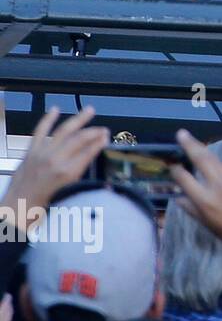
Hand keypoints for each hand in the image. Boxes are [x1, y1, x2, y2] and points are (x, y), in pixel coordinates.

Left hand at [2, 108, 108, 227]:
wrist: (16, 210)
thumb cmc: (41, 208)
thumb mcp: (68, 195)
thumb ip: (80, 177)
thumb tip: (90, 162)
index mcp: (66, 173)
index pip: (89, 151)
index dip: (100, 142)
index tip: (106, 138)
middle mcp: (54, 160)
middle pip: (79, 139)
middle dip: (94, 132)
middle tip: (103, 129)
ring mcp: (41, 154)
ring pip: (63, 131)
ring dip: (78, 119)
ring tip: (88, 110)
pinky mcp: (30, 152)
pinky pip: (40, 131)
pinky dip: (47, 119)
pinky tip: (55, 110)